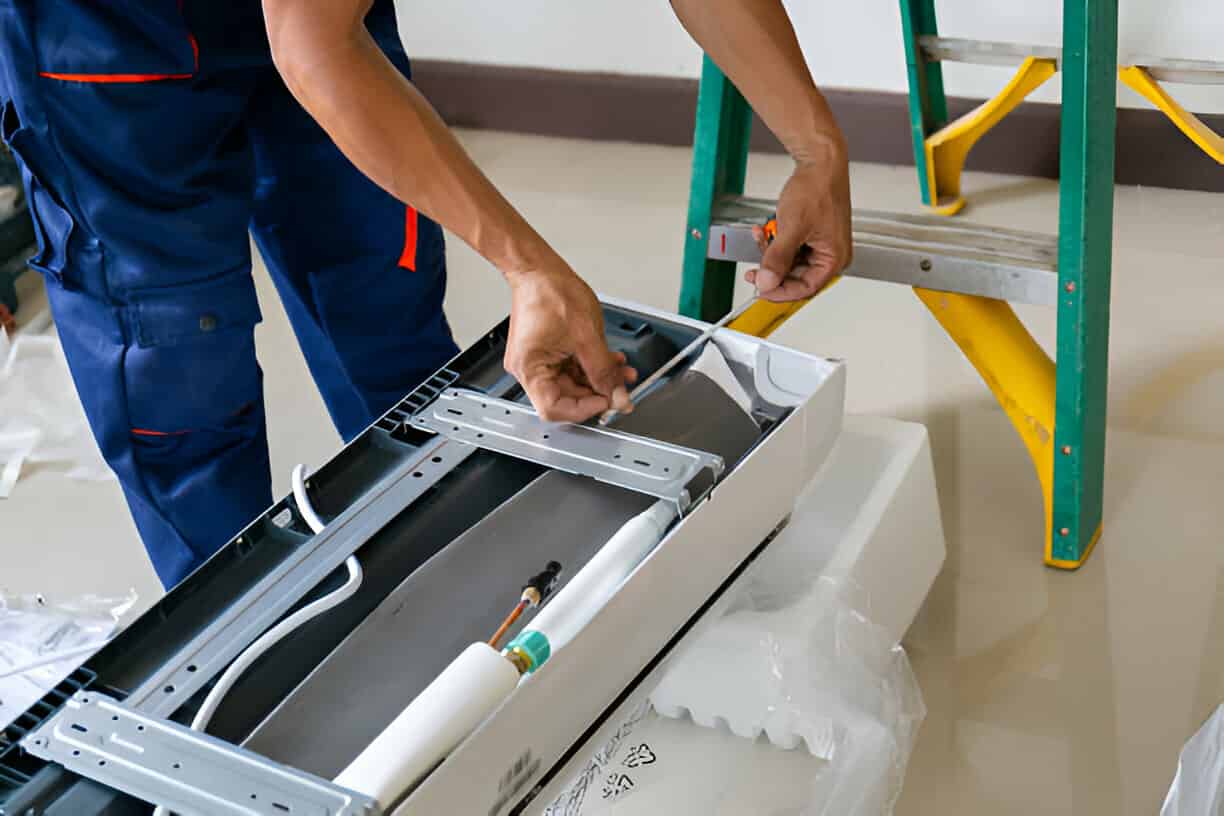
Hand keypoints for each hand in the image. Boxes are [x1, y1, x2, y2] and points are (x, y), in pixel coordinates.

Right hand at [504, 260, 636, 421]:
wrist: (539, 269)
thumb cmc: (551, 292)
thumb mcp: (587, 336)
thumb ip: (604, 371)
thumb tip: (617, 395)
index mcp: (529, 369)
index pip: (554, 408)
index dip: (584, 409)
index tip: (608, 401)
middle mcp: (529, 369)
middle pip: (566, 397)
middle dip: (597, 392)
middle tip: (621, 388)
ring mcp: (538, 360)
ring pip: (573, 383)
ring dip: (599, 379)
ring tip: (622, 371)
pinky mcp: (547, 352)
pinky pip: (572, 368)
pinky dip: (592, 367)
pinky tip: (610, 361)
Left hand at [745, 139, 851, 301]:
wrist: (819, 161)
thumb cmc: (817, 188)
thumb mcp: (792, 228)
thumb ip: (778, 259)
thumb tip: (767, 282)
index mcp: (834, 258)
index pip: (805, 288)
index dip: (780, 290)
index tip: (760, 288)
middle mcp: (831, 254)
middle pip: (795, 276)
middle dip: (772, 268)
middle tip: (754, 268)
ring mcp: (820, 244)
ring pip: (789, 262)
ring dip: (771, 251)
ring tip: (761, 236)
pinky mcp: (811, 235)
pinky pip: (789, 247)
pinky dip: (775, 240)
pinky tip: (766, 229)